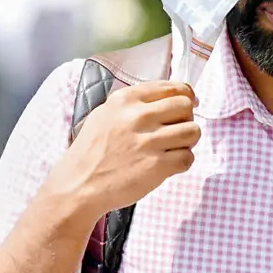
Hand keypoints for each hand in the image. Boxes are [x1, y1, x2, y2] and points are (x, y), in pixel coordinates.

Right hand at [43, 80, 199, 218]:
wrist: (79, 185)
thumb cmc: (92, 151)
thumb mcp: (106, 114)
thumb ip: (135, 102)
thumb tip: (170, 97)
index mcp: (126, 99)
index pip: (173, 87)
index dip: (186, 96)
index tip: (188, 105)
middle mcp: (138, 116)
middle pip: (186, 106)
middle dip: (186, 118)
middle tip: (177, 130)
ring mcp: (149, 142)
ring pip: (193, 131)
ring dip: (188, 141)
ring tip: (173, 148)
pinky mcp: (157, 166)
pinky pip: (188, 157)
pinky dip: (183, 162)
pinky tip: (168, 165)